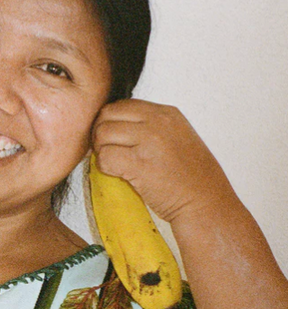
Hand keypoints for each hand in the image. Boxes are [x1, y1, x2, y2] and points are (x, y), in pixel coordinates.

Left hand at [92, 99, 236, 223]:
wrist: (206, 203)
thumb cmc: (189, 176)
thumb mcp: (176, 136)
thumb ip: (149, 126)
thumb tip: (112, 124)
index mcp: (166, 113)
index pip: (121, 105)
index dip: (109, 122)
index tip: (113, 139)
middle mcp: (158, 121)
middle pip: (107, 116)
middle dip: (100, 134)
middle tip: (108, 152)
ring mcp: (149, 140)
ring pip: (102, 134)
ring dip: (101, 151)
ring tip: (115, 164)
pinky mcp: (140, 163)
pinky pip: (105, 157)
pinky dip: (105, 167)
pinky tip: (119, 174)